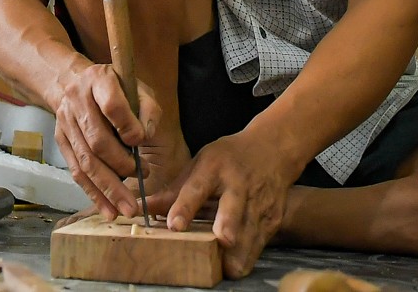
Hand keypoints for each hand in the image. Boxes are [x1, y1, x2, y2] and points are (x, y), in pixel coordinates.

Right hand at [51, 59, 163, 217]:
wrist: (74, 82)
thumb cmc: (115, 87)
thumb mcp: (136, 88)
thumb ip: (147, 110)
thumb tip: (144, 137)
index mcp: (98, 80)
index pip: (111, 105)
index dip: (127, 126)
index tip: (140, 141)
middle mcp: (77, 100)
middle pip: (97, 141)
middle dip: (121, 166)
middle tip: (142, 180)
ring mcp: (65, 122)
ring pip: (86, 161)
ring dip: (108, 188)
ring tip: (126, 208)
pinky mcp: (61, 141)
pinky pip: (77, 172)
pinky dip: (93, 193)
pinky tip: (108, 209)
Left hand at [148, 132, 295, 278]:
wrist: (273, 149)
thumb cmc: (229, 158)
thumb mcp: (201, 163)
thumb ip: (174, 190)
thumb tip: (144, 209)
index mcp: (214, 168)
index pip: (197, 188)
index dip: (185, 207)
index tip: (174, 225)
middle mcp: (238, 185)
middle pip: (232, 210)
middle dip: (227, 228)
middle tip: (219, 243)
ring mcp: (258, 203)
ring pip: (249, 235)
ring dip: (235, 254)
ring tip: (221, 268)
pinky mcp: (272, 219)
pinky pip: (259, 246)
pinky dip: (246, 257)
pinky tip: (233, 263)